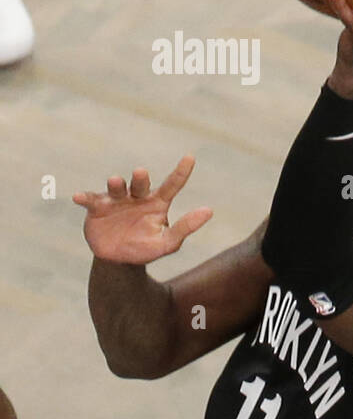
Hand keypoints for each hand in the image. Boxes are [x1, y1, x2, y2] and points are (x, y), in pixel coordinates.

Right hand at [73, 156, 212, 264]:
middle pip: (140, 184)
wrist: (119, 261)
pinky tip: (78, 197)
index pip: (172, 184)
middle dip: (140, 178)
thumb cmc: (146, 248)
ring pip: (116, 188)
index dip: (181, 171)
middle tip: (141, 173)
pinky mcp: (97, 208)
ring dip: (115, 184)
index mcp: (157, 203)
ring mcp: (116, 201)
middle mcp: (137, 197)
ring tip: (115, 181)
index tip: (190, 157)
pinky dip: (84, 198)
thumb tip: (208, 211)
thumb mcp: (168, 242)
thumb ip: (186, 227)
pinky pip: (90, 200)